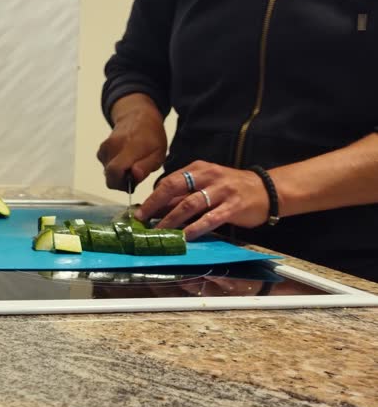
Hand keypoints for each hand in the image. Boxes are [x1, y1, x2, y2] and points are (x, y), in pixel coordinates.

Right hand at [97, 93, 166, 190]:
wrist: (138, 117)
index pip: (115, 171)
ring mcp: (105, 147)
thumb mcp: (158, 153)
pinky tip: (124, 160)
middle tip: (134, 175)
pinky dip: (114, 168)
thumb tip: (134, 176)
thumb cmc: (151, 136)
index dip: (122, 183)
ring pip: (107, 173)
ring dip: (119, 174)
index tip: (132, 183)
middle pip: (109, 176)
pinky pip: (105, 167)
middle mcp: (114, 146)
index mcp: (130, 147)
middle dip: (121, 181)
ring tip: (131, 164)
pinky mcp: (101, 150)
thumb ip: (146, 166)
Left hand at [134, 161, 270, 240]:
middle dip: (155, 205)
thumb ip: (184, 195)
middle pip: (174, 188)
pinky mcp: (233, 206)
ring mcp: (221, 191)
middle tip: (142, 220)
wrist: (268, 189)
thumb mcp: (206, 184)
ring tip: (160, 232)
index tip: (139, 212)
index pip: (169, 181)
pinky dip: (196, 228)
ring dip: (172, 219)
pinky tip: (185, 237)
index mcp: (198, 169)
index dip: (152, 197)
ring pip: (189, 204)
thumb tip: (156, 209)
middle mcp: (208, 176)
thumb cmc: (231, 188)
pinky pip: (210, 218)